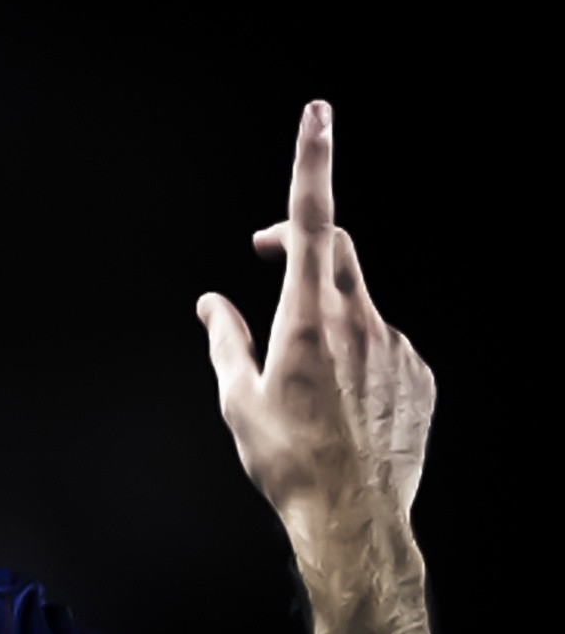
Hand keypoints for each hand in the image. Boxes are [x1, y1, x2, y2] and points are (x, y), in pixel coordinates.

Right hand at [197, 102, 433, 564]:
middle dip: (299, 239)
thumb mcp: (236, 400)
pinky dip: (359, 352)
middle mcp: (360, 322)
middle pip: (336, 249)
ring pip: (360, 301)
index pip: (310, 222)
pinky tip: (340, 402)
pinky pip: (385, 343)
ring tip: (304, 373)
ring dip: (327, 311)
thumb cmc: (286, 462)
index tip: (319, 116)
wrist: (352, 517)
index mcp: (306, 321)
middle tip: (263, 252)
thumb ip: (224, 338)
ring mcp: (397, 347)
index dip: (313, 161)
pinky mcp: (421, 375)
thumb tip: (212, 304)